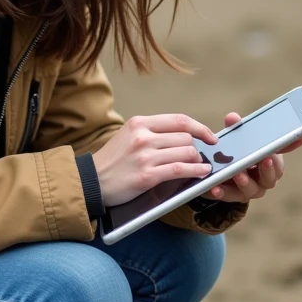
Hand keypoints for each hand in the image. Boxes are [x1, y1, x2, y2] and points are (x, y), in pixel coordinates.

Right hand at [92, 114, 216, 206]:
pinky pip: (180, 170)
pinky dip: (196, 171)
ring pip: (186, 152)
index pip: (179, 120)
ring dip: (197, 160)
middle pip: (185, 137)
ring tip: (201, 165)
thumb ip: (152, 133)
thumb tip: (184, 137)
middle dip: (195, 148)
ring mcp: (145, 156)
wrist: (91, 181)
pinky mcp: (147, 175)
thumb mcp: (128, 136)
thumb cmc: (112, 160)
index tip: (210, 136)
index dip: (200, 128)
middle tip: (199, 156)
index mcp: (140, 123)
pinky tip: (202, 172)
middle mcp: (143, 136)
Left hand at [202, 111, 301, 203]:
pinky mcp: (234, 197)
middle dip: (268, 168)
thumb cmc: (235, 154)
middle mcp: (265, 178)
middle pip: (272, 176)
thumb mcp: (235, 139)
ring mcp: (251, 189)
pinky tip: (215, 188)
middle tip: (264, 159)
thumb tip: (233, 118)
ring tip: (238, 174)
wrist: (219, 176)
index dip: (292, 144)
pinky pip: (230, 196)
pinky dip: (223, 192)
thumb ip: (235, 129)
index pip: (282, 152)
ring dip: (246, 181)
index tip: (300, 137)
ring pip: (253, 189)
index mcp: (270, 160)